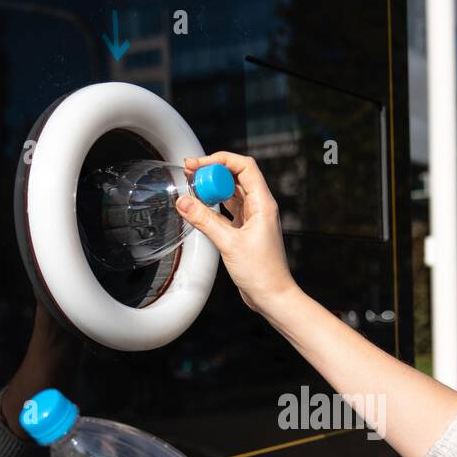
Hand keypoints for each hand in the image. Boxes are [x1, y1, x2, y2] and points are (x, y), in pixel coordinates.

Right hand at [174, 152, 299, 316]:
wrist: (272, 296)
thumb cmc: (262, 273)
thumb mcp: (229, 243)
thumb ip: (204, 220)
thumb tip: (184, 202)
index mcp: (263, 204)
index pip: (245, 167)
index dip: (221, 160)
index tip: (199, 164)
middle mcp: (259, 207)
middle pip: (235, 177)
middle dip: (213, 172)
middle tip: (190, 174)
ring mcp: (252, 218)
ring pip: (231, 193)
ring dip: (213, 188)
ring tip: (192, 187)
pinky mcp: (245, 230)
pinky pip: (228, 209)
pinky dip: (214, 205)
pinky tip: (200, 206)